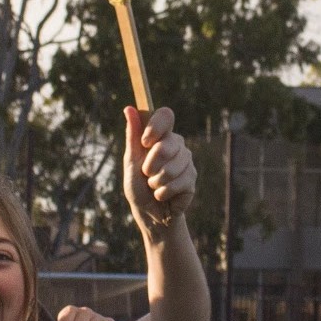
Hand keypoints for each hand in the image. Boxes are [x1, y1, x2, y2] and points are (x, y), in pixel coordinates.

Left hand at [124, 105, 196, 228]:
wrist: (148, 212)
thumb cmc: (137, 185)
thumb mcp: (131, 161)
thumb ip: (133, 136)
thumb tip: (128, 108)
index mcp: (160, 135)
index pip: (165, 115)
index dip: (156, 127)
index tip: (145, 142)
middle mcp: (176, 144)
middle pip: (166, 145)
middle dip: (150, 165)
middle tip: (146, 174)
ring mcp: (186, 160)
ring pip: (171, 168)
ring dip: (156, 182)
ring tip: (154, 186)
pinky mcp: (192, 178)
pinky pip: (178, 183)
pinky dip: (164, 192)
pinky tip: (164, 195)